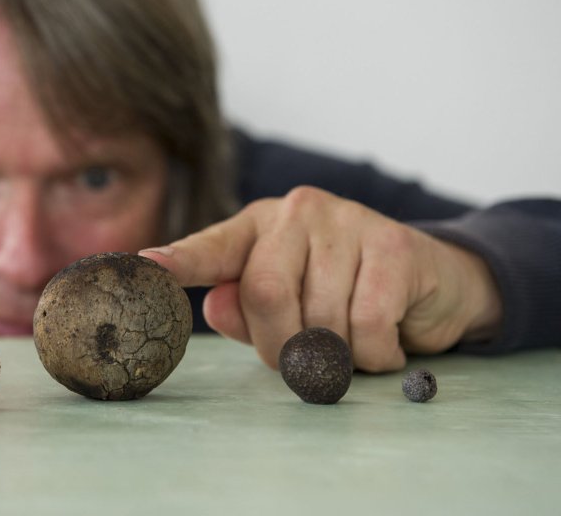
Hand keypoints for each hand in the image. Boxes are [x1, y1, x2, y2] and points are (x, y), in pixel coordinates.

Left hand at [140, 186, 501, 371]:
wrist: (430, 282)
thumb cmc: (343, 295)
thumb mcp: (287, 305)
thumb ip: (245, 309)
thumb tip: (213, 305)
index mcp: (259, 227)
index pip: (212, 246)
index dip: (179, 261)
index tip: (144, 267)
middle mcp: (298, 213)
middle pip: (265, 293)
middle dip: (282, 346)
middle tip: (305, 362)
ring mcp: (347, 221)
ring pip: (319, 316)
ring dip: (335, 356)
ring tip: (352, 345)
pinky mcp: (393, 245)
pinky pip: (366, 325)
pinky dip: (373, 355)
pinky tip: (383, 345)